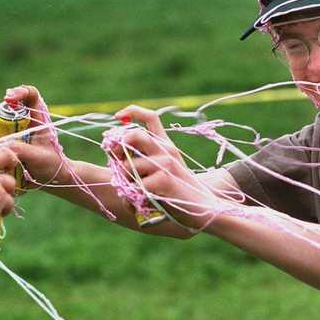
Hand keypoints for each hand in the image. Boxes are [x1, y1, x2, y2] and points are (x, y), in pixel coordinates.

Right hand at [0, 85, 69, 186]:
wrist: (49, 179)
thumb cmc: (50, 165)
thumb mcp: (38, 157)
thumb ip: (22, 150)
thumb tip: (2, 145)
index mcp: (38, 118)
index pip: (30, 95)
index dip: (19, 92)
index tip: (9, 98)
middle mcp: (23, 121)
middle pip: (5, 108)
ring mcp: (12, 130)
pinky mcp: (4, 141)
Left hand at [110, 105, 216, 228]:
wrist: (204, 208)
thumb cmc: (180, 194)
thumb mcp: (164, 172)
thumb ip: (144, 162)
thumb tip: (116, 158)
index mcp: (166, 145)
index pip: (150, 117)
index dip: (132, 111)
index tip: (118, 116)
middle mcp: (166, 150)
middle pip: (134, 135)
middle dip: (117, 148)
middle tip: (116, 163)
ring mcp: (166, 163)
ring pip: (128, 166)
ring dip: (123, 182)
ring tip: (131, 194)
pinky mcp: (164, 179)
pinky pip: (135, 186)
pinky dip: (131, 198)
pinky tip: (140, 204)